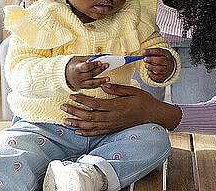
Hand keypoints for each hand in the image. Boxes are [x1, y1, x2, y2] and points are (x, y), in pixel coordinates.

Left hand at [60, 84, 182, 135]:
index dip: (82, 100)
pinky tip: (78, 131)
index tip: (72, 96)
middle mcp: (113, 117)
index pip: (95, 104)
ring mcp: (113, 124)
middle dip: (75, 112)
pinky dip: (87, 132)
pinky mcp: (114, 129)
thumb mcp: (132, 90)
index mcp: (117, 106)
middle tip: (63, 107)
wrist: (152, 114)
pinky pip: (98, 132)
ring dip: (77, 123)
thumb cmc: (143, 100)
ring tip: (65, 121)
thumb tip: (103, 84)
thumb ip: (117, 88)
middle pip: (90, 116)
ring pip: (91, 126)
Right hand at [65, 56, 109, 88]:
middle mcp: (77, 77)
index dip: (93, 64)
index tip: (100, 62)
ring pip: (91, 83)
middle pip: (90, 74)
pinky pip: (91, 87)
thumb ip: (90, 58)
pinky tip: (104, 83)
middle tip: (107, 66)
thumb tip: (100, 54)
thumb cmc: (72, 65)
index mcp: (75, 68)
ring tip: (108, 79)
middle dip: (100, 70)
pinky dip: (98, 85)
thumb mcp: (78, 59)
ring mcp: (79, 83)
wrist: (63, 74)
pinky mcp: (81, 87)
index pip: (86, 67)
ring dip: (101, 81)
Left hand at [142, 48, 174, 82]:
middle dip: (151, 60)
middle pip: (160, 60)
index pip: (158, 51)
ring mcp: (167, 69)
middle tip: (144, 59)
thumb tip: (142, 53)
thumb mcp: (157, 54)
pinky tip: (149, 71)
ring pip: (160, 69)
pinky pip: (158, 76)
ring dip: (151, 67)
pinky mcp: (164, 75)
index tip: (143, 52)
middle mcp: (168, 61)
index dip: (150, 51)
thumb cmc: (161, 58)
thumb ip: (150, 53)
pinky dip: (152, 74)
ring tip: (146, 65)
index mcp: (166, 53)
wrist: (168, 67)